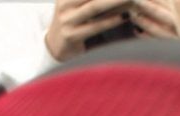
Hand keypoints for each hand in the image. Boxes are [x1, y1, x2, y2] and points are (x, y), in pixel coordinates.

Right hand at [46, 0, 177, 61]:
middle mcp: (64, 4)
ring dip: (115, 2)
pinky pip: (94, 27)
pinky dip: (110, 21)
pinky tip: (124, 17)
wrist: (55, 47)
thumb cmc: (74, 23)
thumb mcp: (78, 5)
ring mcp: (66, 20)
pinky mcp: (70, 36)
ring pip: (94, 7)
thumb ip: (91, 0)